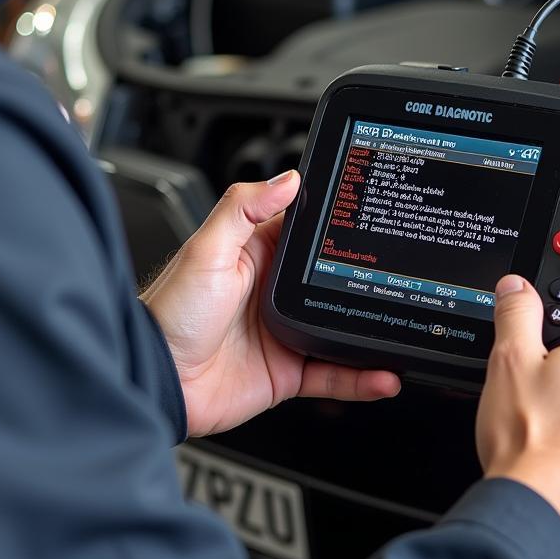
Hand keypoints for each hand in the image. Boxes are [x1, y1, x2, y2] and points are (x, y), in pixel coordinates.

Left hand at [141, 172, 400, 437]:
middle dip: (367, 279)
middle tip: (401, 276)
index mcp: (258, 255)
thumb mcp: (205, 250)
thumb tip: (286, 179)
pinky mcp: (288, 372)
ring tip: (402, 326)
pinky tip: (384, 374)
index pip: (308, 232)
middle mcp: (275, 292)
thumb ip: (243, 209)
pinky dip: (363, 377)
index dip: (338, 224)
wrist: (156, 380)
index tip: (372, 218)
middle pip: (334, 280)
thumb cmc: (169, 313)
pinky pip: (335, 374)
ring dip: (372, 330)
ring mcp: (285, 333)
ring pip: (342, 328)